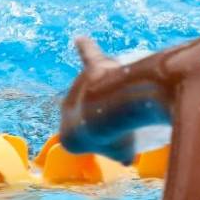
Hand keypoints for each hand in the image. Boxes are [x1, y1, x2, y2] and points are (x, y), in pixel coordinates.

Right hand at [60, 37, 168, 163]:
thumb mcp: (121, 151)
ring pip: (101, 87)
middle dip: (111, 114)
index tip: (117, 137)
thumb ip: (124, 154)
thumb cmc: (114, 135)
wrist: (112, 112)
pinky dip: (85, 47)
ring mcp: (82, 86)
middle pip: (96, 108)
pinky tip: (81, 39)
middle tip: (128, 118)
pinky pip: (88, 55)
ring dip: (115, 91)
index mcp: (70, 131)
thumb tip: (128, 161)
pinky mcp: (96, 69)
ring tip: (128, 96)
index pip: (89, 135)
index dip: (105, 137)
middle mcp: (70, 105)